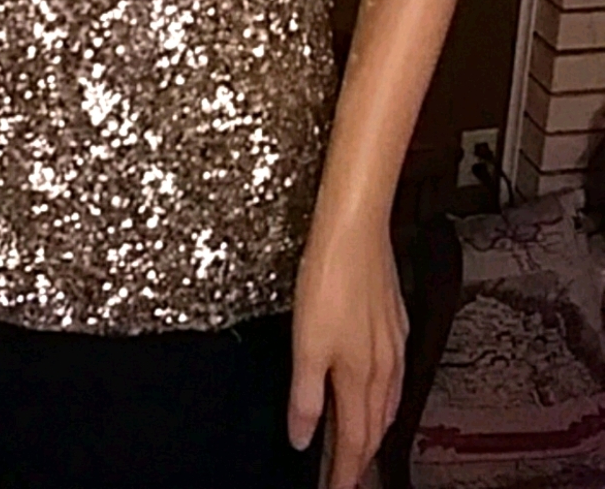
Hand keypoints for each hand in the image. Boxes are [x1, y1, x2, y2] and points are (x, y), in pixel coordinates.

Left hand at [287, 221, 409, 488]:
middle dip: (362, 456)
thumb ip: (305, 395)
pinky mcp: (393, 321)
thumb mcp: (306, 343)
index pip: (355, 441)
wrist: (355, 232)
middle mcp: (384, 366)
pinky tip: (376, 386)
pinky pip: (392, 375)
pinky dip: (382, 396)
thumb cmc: (330, 280)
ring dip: (374, 428)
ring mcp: (392, 343)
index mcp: (361, 377)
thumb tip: (302, 436)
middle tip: (348, 474)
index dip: (345, 472)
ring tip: (361, 442)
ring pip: (387, 402)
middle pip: (375, 427)